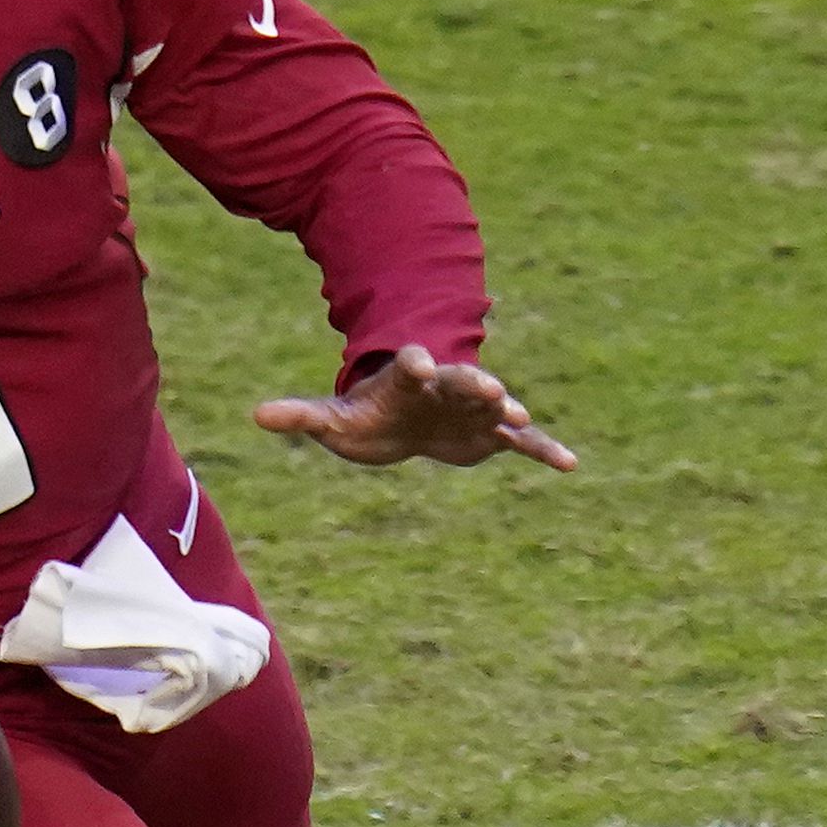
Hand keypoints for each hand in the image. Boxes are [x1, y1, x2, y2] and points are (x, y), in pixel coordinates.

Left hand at [253, 343, 575, 472]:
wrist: (402, 421)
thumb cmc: (366, 413)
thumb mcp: (332, 416)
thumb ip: (300, 415)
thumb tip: (256, 415)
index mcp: (407, 377)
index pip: (411, 364)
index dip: (416, 362)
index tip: (421, 363)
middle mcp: (447, 387)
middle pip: (462, 379)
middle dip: (474, 382)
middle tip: (489, 388)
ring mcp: (473, 409)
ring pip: (495, 407)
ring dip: (507, 410)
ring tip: (520, 418)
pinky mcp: (492, 434)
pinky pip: (523, 442)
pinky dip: (544, 449)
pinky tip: (570, 464)